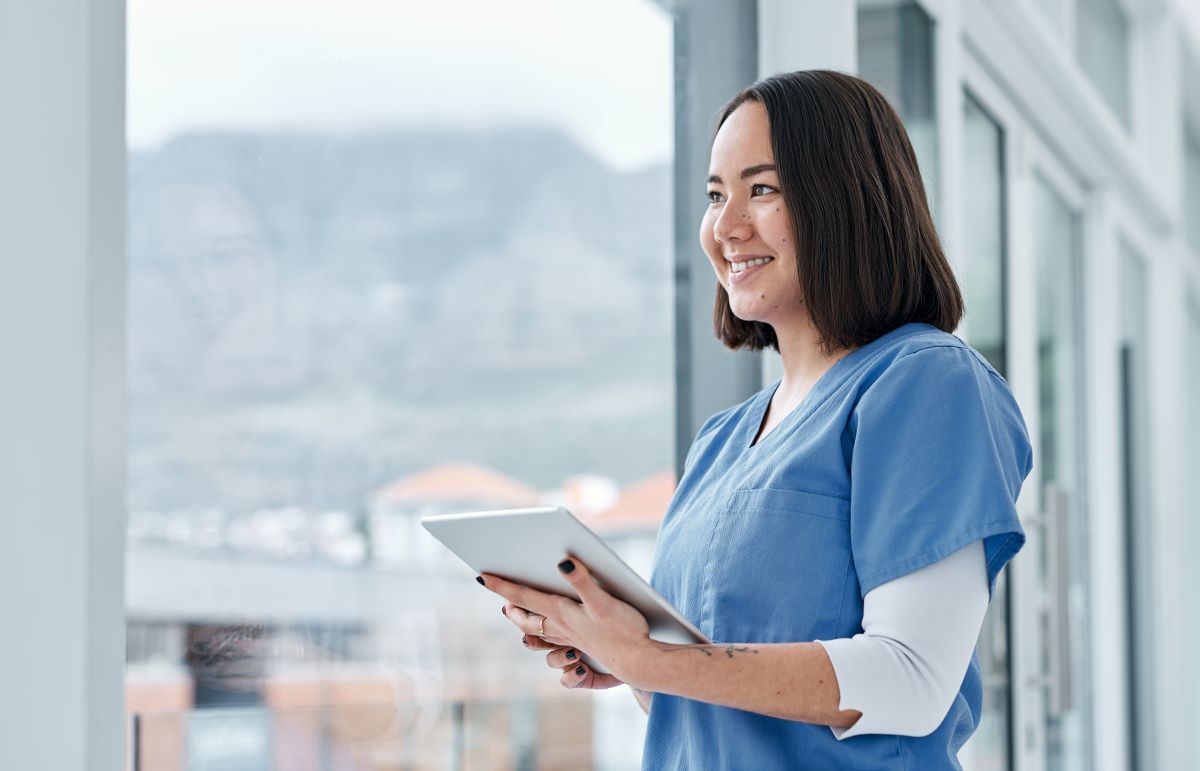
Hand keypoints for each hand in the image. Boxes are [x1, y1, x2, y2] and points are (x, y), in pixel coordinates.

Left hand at [481, 554, 652, 686]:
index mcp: (560, 612)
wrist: (639, 661)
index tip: (481, 575)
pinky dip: (544, 634)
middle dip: (510, 604)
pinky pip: (554, 640)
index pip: (522, 596)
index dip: (501, 585)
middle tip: (498, 590)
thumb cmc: (623, 630)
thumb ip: (582, 580)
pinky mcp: (583, 644)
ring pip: (537, 630)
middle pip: (524, 617)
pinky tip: (549, 631)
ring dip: (523, 620)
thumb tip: (563, 561)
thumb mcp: (603, 601)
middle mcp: (560, 627)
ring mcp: (570, 638)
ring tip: (514, 610)